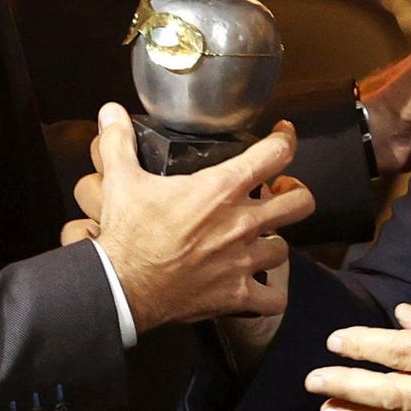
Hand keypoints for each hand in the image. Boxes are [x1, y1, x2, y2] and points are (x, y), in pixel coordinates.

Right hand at [82, 104, 314, 333]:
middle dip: (296, 194)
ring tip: (262, 240)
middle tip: (283, 192)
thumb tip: (110, 112)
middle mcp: (242, 223)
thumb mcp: (121, 180)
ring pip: (284, 249)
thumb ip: (120, 142)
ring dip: (274, 242)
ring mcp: (243, 262)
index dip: (285, 140)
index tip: (283, 135)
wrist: (122, 286)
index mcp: (221, 189)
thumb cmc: (129, 234)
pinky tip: (261, 288)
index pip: (274, 154)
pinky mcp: (236, 295)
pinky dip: (271, 295)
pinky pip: (274, 299)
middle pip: (300, 203)